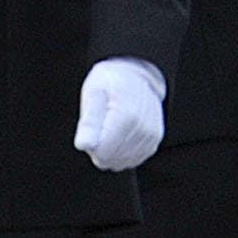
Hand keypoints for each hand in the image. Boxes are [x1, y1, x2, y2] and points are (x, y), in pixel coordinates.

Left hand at [73, 57, 165, 172]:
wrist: (137, 75)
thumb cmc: (112, 82)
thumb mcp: (93, 92)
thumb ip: (88, 121)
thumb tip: (84, 145)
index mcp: (127, 116)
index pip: (102, 153)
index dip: (91, 144)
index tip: (92, 127)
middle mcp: (143, 129)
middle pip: (110, 160)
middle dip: (100, 147)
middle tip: (100, 124)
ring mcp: (150, 137)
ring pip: (120, 162)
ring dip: (111, 149)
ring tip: (111, 126)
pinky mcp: (154, 142)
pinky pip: (131, 160)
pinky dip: (122, 150)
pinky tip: (120, 133)